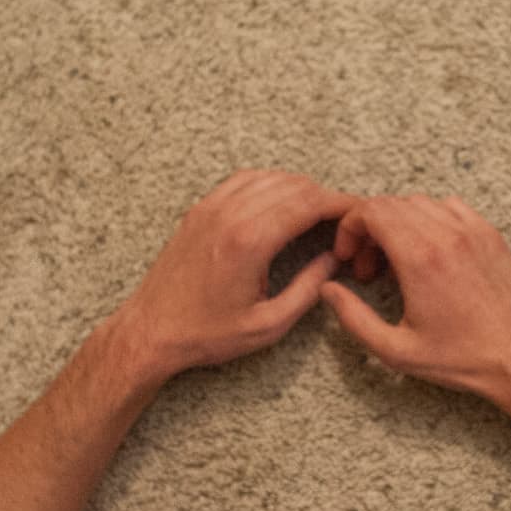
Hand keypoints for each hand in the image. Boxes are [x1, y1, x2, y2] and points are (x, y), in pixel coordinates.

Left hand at [112, 170, 357, 380]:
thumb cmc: (206, 333)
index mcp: (250, 241)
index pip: (308, 203)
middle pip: (292, 185)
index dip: (341, 204)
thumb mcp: (268, 324)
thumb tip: (332, 262)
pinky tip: (279, 203)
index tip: (359, 213)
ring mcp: (211, 207)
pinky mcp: (199, 210)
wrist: (151, 331)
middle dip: (324, 197)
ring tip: (316, 212)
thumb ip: (308, 290)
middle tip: (342, 219)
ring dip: (298, 188)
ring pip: (268, 177)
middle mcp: (230, 215)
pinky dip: (268, 184)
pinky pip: (242, 180)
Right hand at [319, 196, 510, 417]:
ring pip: (420, 203)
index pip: (372, 211)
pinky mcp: (490, 235)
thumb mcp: (396, 350)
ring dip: (398, 224)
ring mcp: (473, 230)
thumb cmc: (463, 359)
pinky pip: (450, 208)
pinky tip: (428, 253)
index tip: (348, 256)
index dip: (350, 229)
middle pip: (392, 204)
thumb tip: (329, 291)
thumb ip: (354, 319)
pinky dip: (430, 221)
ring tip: (396, 264)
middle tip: (368, 268)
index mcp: (422, 258)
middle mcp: (448, 235)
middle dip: (369, 229)